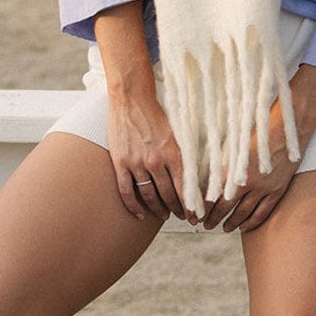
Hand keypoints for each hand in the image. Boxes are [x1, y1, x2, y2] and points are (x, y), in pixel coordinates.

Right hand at [107, 90, 194, 223]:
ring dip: (159, 209)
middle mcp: (156, 161)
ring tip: (165, 216)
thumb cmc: (156, 113)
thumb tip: (193, 174)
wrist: (132, 99)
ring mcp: (136, 163)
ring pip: (149, 196)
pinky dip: (134, 207)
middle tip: (182, 217)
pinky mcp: (120, 163)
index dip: (191, 205)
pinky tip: (140, 215)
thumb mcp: (176, 133)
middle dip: (177, 209)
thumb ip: (183, 154)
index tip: (195, 216)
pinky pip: (127, 191)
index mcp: (173, 153)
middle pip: (168, 195)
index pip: (185, 188)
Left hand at [203, 63, 315, 232]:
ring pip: (245, 214)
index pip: (213, 196)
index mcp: (233, 168)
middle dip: (214, 218)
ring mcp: (265, 187)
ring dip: (232, 223)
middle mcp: (247, 181)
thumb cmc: (259, 127)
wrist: (289, 125)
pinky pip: (264, 212)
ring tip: (224, 229)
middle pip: (226, 208)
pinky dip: (252, 222)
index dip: (204, 208)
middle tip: (205, 225)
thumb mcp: (235, 142)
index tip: (197, 214)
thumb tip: (208, 175)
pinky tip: (245, 227)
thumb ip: (223, 161)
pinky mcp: (278, 189)